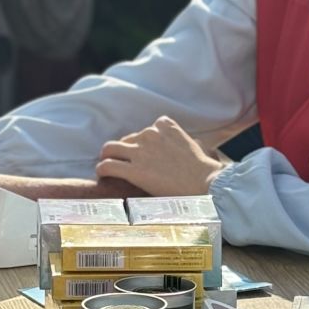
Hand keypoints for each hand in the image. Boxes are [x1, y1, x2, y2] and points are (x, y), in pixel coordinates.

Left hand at [97, 117, 227, 197]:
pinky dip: (102, 170)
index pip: (147, 128)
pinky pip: (108, 166)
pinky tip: (103, 175)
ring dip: (107, 156)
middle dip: (125, 151)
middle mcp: (150, 134)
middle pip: (127, 138)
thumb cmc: (204, 170)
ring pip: (110, 148)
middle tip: (125, 164)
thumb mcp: (193, 145)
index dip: (143, 142)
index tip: (145, 154)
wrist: (206, 183)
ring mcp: (140, 152)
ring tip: (107, 166)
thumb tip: (179, 151)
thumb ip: (179, 143)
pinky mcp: (134, 171)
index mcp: (165, 126)